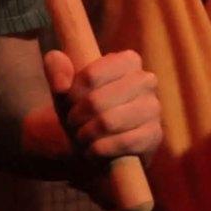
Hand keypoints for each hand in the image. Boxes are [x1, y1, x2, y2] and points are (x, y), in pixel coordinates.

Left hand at [44, 48, 160, 179]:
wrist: (97, 144)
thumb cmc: (82, 109)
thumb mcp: (64, 88)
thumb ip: (56, 69)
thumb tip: (61, 84)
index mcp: (128, 60)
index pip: (90, 75)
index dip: (72, 94)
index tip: (68, 102)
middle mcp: (146, 80)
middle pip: (96, 101)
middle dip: (77, 117)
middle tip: (73, 123)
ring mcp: (153, 108)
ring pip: (108, 123)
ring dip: (86, 135)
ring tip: (82, 137)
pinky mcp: (154, 135)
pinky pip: (123, 143)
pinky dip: (100, 150)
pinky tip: (94, 150)